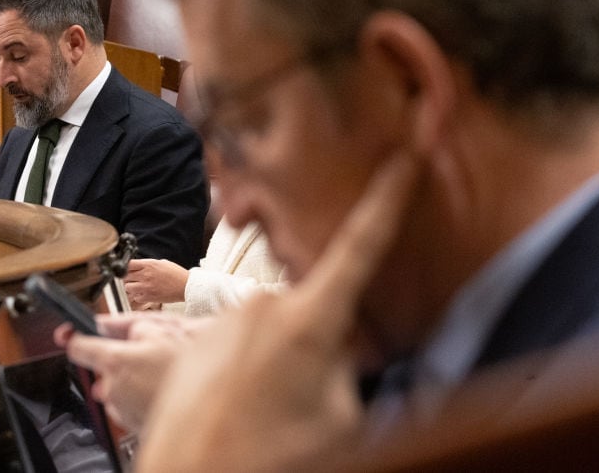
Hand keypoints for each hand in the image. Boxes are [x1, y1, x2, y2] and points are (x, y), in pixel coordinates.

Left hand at [59, 312, 204, 431]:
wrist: (204, 407)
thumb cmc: (185, 372)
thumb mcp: (163, 333)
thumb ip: (134, 327)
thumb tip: (123, 329)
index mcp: (116, 361)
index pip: (79, 347)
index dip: (74, 337)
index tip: (67, 335)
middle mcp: (112, 387)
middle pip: (104, 368)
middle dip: (120, 361)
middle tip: (147, 355)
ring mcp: (121, 408)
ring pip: (116, 387)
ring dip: (131, 380)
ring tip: (158, 375)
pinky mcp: (131, 423)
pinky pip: (128, 404)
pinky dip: (138, 397)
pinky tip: (158, 390)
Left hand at [124, 259, 189, 308]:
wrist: (186, 286)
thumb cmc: (176, 274)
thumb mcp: (162, 263)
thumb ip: (148, 265)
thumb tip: (137, 267)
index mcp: (149, 264)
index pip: (128, 264)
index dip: (126, 267)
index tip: (127, 269)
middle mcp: (145, 275)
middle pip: (125, 276)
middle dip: (127, 278)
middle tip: (132, 279)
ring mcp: (146, 287)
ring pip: (127, 287)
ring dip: (130, 287)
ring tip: (137, 287)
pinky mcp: (148, 297)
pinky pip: (135, 297)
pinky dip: (138, 296)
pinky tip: (144, 293)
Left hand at [135, 150, 420, 471]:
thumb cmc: (271, 459)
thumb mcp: (339, 420)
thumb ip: (347, 369)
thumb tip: (339, 348)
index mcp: (308, 320)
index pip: (361, 247)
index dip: (388, 200)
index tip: (406, 156)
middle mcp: (262, 308)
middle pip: (315, 311)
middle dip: (322, 344)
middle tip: (312, 397)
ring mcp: (222, 324)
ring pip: (275, 335)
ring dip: (282, 366)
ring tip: (270, 417)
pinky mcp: (191, 343)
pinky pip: (237, 349)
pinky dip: (247, 378)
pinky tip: (241, 415)